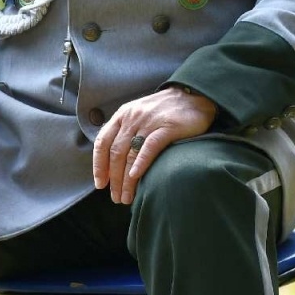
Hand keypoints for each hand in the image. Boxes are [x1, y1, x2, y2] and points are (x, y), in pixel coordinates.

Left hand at [92, 86, 216, 204]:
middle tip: (116, 198)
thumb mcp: (140, 114)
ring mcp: (150, 121)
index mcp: (123, 114)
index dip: (99, 165)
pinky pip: (150, 147)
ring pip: (131, 153)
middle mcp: (133, 117)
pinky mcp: (168, 126)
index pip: (102, 142)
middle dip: (114, 179)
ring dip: (126, 179)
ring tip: (127, 197)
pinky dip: (141, 163)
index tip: (101, 184)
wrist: (195, 96)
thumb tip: (113, 162)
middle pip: (116, 152)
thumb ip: (126, 131)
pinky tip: (136, 177)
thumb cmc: (167, 110)